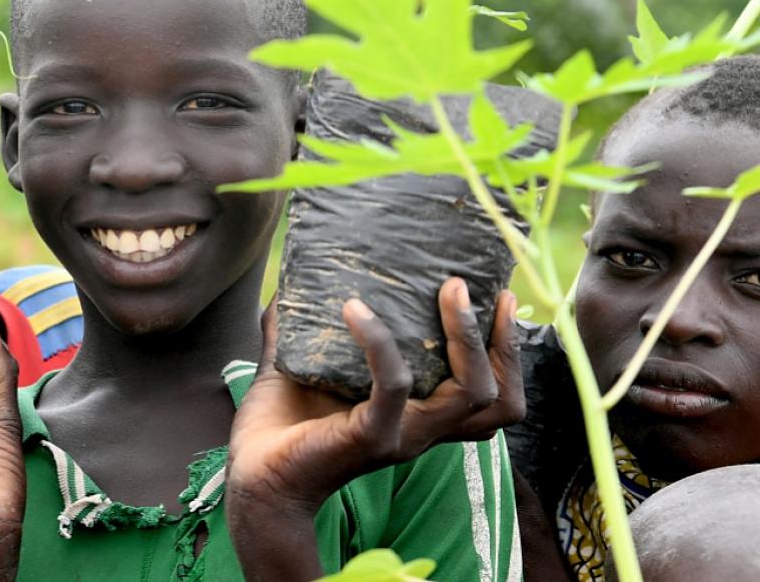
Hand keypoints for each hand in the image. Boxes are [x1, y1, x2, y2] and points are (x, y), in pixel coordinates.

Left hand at [227, 278, 522, 510]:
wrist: (251, 478)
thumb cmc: (279, 429)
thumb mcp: (304, 368)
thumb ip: (303, 329)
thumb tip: (291, 282)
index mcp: (420, 417)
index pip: (494, 399)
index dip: (509, 354)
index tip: (501, 300)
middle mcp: (422, 430)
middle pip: (500, 402)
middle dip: (502, 344)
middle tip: (469, 288)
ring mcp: (401, 436)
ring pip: (469, 393)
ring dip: (464, 336)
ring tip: (446, 291)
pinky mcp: (370, 437)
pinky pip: (392, 385)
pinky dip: (378, 341)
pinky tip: (353, 310)